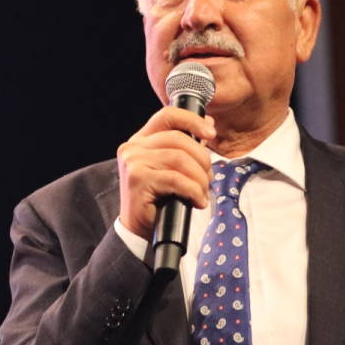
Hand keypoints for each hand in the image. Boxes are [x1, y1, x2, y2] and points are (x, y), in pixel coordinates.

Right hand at [117, 107, 216, 238]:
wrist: (138, 229)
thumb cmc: (158, 199)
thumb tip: (208, 122)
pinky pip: (176, 179)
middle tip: (209, 178)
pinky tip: (198, 201)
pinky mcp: (138, 179)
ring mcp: (133, 161)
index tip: (211, 134)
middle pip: (178, 139)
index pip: (168, 116)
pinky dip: (193, 191)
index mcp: (141, 139)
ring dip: (199, 177)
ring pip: (179, 159)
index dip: (192, 120)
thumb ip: (185, 146)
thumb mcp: (172, 168)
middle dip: (202, 159)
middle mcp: (133, 147)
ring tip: (203, 192)